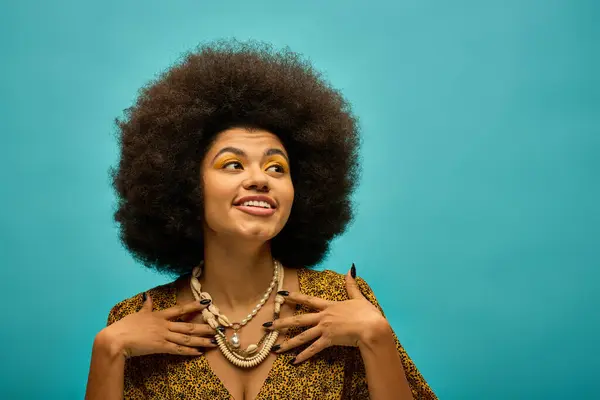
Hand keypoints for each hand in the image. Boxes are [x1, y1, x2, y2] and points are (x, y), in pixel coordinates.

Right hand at [97, 294, 216, 358]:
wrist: (117, 339)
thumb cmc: (125, 326)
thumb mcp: (137, 313)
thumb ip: (146, 306)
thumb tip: (148, 296)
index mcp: (159, 315)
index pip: (180, 309)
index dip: (194, 306)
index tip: (206, 303)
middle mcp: (164, 325)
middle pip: (188, 326)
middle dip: (204, 327)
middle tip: (218, 328)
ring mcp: (163, 336)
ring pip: (186, 338)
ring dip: (201, 340)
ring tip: (213, 342)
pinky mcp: (160, 347)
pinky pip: (178, 349)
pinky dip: (189, 351)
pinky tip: (198, 352)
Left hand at [264, 267, 392, 363]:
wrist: (371, 327)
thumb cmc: (366, 313)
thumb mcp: (358, 297)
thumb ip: (351, 284)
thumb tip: (350, 269)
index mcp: (329, 306)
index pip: (308, 300)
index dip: (294, 297)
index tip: (280, 295)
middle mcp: (323, 317)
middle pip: (298, 320)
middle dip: (281, 323)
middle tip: (266, 326)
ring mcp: (325, 329)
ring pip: (302, 336)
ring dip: (288, 342)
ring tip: (274, 348)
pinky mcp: (329, 340)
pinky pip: (313, 349)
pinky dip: (303, 356)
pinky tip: (293, 361)